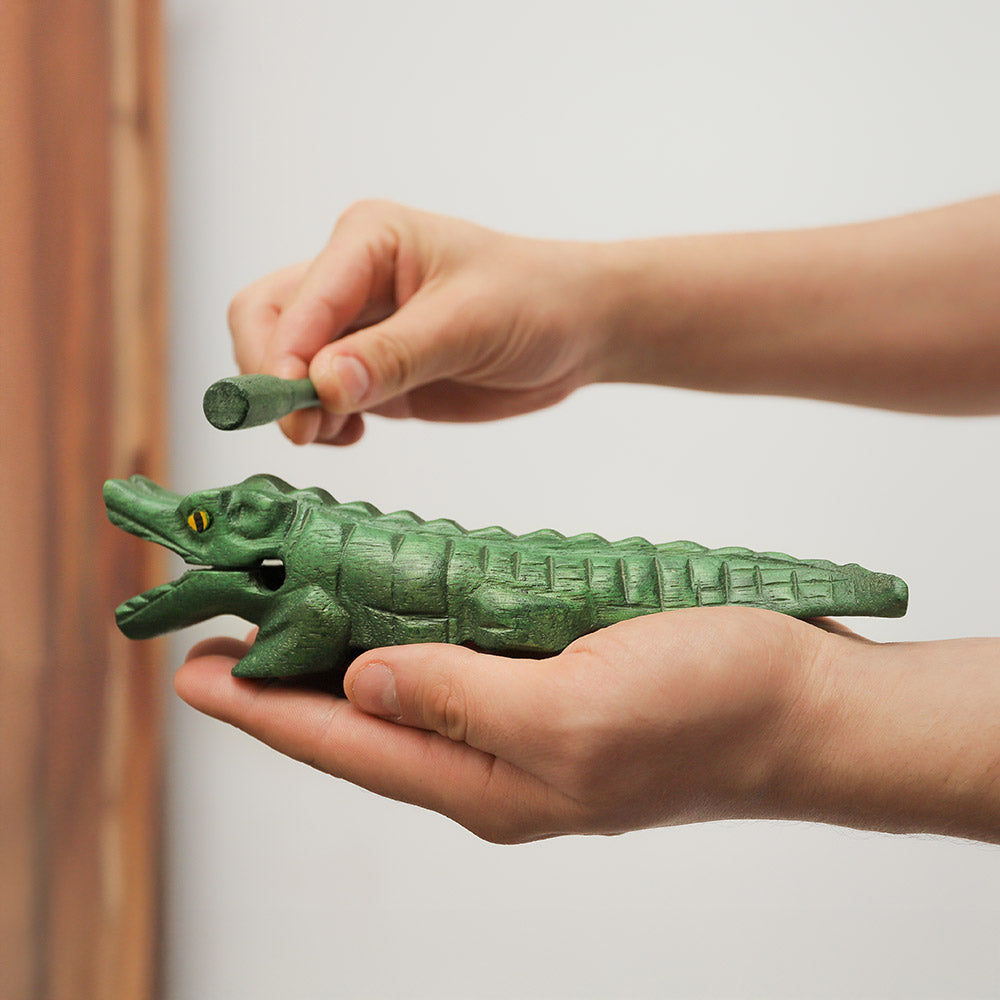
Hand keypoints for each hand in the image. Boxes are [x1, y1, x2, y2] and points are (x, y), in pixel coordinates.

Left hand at [174, 607, 824, 842]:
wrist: (801, 703)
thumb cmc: (705, 713)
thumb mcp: (573, 714)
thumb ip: (460, 699)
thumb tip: (363, 679)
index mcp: (486, 780)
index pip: (345, 742)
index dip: (263, 708)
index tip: (193, 670)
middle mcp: (492, 757)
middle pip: (364, 716)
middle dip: (287, 676)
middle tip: (223, 625)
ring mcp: (525, 719)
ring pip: (410, 682)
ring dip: (344, 646)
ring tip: (288, 606)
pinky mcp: (556, 679)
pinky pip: (462, 656)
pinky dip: (415, 624)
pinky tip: (394, 596)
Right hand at [226, 200, 612, 444]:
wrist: (575, 330)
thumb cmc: (534, 302)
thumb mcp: (468, 325)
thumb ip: (395, 356)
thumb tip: (322, 385)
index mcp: (366, 240)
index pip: (296, 297)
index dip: (284, 353)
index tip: (299, 405)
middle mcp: (348, 278)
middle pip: (264, 322)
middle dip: (273, 379)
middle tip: (307, 431)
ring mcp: (355, 327)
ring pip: (281, 363)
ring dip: (295, 407)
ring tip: (342, 431)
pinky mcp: (367, 370)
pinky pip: (316, 398)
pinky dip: (320, 422)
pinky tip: (355, 431)